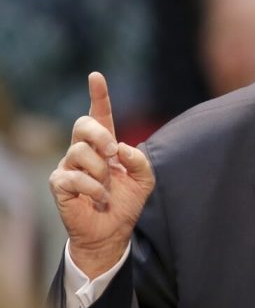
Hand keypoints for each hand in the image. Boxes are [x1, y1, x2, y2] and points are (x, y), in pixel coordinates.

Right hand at [49, 72, 154, 278]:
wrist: (112, 231)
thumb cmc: (125, 202)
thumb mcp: (144, 180)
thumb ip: (139, 161)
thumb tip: (122, 148)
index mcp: (104, 145)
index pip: (99, 114)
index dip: (98, 95)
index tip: (96, 76)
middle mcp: (83, 151)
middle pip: (82, 124)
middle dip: (99, 134)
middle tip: (112, 152)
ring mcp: (68, 166)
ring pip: (79, 151)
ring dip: (101, 171)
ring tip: (107, 187)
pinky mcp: (59, 184)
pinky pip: (74, 177)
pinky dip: (93, 188)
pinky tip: (100, 198)